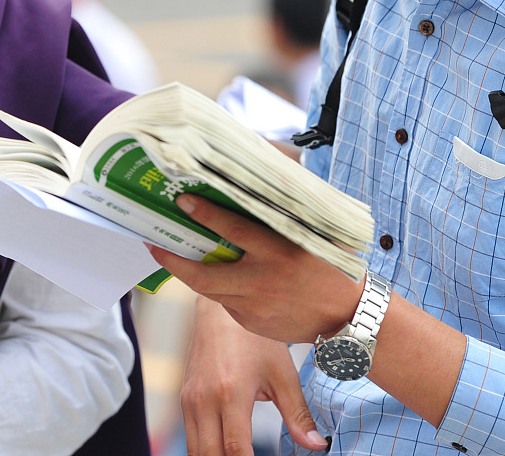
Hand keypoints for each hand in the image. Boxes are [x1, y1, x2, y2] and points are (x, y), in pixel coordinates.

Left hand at [148, 194, 362, 344]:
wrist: (350, 319)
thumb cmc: (332, 268)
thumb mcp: (315, 236)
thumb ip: (286, 214)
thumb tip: (262, 178)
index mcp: (279, 253)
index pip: (234, 229)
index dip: (205, 214)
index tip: (182, 200)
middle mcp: (262, 282)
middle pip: (204, 275)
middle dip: (173, 260)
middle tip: (154, 244)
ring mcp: (255, 308)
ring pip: (210, 290)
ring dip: (190, 273)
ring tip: (174, 255)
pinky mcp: (253, 325)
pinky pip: (227, 304)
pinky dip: (222, 289)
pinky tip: (223, 278)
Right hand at [182, 298, 327, 455]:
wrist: (219, 312)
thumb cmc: (252, 339)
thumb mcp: (282, 374)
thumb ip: (297, 414)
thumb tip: (316, 445)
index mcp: (230, 393)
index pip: (236, 448)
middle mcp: (204, 399)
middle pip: (210, 455)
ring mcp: (190, 400)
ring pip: (195, 450)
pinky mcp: (184, 399)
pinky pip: (190, 436)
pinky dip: (204, 450)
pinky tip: (223, 452)